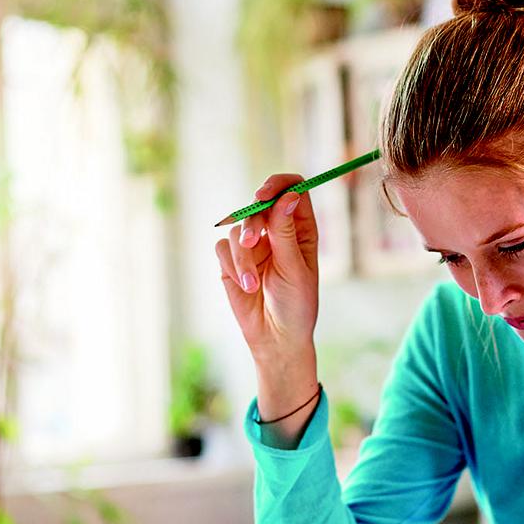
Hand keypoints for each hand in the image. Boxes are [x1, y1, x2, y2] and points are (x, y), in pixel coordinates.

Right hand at [215, 174, 318, 361]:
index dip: (278, 185)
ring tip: (252, 284)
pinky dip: (232, 266)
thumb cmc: (296, 305)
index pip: (292, 189)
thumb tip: (288, 196)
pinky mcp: (232, 260)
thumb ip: (285, 233)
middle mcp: (277, 231)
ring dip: (243, 258)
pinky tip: (245, 287)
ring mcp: (254, 245)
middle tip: (251, 242)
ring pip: (238, 230)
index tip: (264, 195)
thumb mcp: (295, 269)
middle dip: (252, 223)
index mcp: (301, 229)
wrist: (275, 338)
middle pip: (259, 205)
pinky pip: (223, 248)